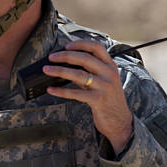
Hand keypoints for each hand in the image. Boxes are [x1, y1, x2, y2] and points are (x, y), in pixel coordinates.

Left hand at [43, 40, 132, 154]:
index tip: (66, 46)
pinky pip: (75, 93)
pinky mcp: (98, 100)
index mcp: (111, 66)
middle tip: (51, 57)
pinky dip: (61, 91)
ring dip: (59, 71)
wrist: (120, 122)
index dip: (80, 44)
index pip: (97, 47)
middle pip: (84, 58)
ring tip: (46, 70)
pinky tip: (51, 89)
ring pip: (78, 74)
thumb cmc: (108, 99)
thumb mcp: (104, 81)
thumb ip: (90, 71)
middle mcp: (109, 74)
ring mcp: (105, 87)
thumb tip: (66, 63)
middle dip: (65, 56)